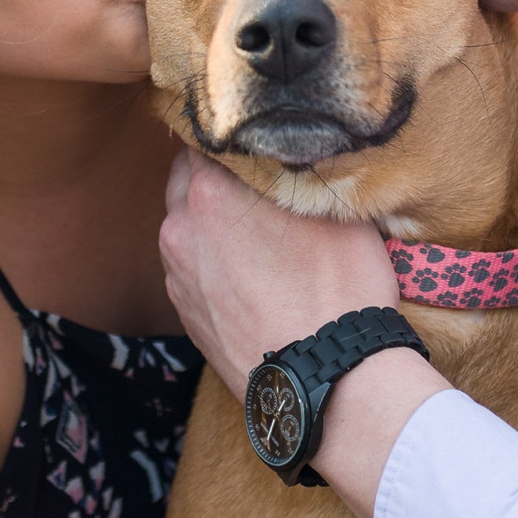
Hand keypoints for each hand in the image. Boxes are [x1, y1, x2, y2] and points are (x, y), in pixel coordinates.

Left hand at [161, 148, 399, 393]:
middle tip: (255, 180)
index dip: (230, 135)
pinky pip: (194, 271)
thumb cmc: (340, 289)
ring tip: (257, 232)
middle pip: (187, 181)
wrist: (328, 382)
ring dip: (211, 222)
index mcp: (209, 192)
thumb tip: (292, 152)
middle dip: (215, 176)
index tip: (253, 138)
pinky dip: (213, 264)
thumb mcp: (336, 209)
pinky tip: (251, 274)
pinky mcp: (186, 316)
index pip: (202, 138)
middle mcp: (179, 230)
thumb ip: (299, 172)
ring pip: (187, 228)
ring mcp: (178, 277)